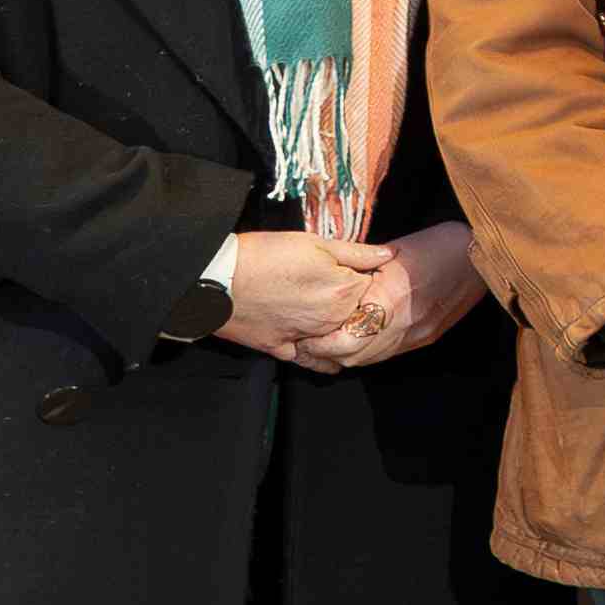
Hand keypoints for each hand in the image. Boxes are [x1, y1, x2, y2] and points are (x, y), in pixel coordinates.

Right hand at [217, 229, 394, 366]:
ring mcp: (308, 338)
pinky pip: (313, 361)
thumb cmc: (263, 255)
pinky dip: (324, 358)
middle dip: (359, 305)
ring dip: (344, 331)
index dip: (368, 278)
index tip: (361, 273)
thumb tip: (389, 255)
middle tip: (346, 292)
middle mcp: (332, 320)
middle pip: (360, 315)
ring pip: (341, 340)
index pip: (375, 287)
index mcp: (345, 291)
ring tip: (338, 317)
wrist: (215, 278)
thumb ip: (356, 252)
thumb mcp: (314, 243)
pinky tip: (329, 352)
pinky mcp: (282, 349)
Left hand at [309, 221, 486, 370]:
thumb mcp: (392, 250)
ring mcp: (417, 335)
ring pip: (371, 360)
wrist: (481, 256)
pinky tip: (359, 340)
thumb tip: (336, 285)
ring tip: (330, 343)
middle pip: (353, 357)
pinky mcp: (428, 336)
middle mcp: (403, 326)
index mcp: (388, 301)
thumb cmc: (437, 245)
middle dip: (328, 353)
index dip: (319, 342)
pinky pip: (389, 354)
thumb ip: (361, 271)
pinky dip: (369, 351)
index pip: (343, 339)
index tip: (303, 335)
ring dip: (347, 356)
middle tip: (310, 342)